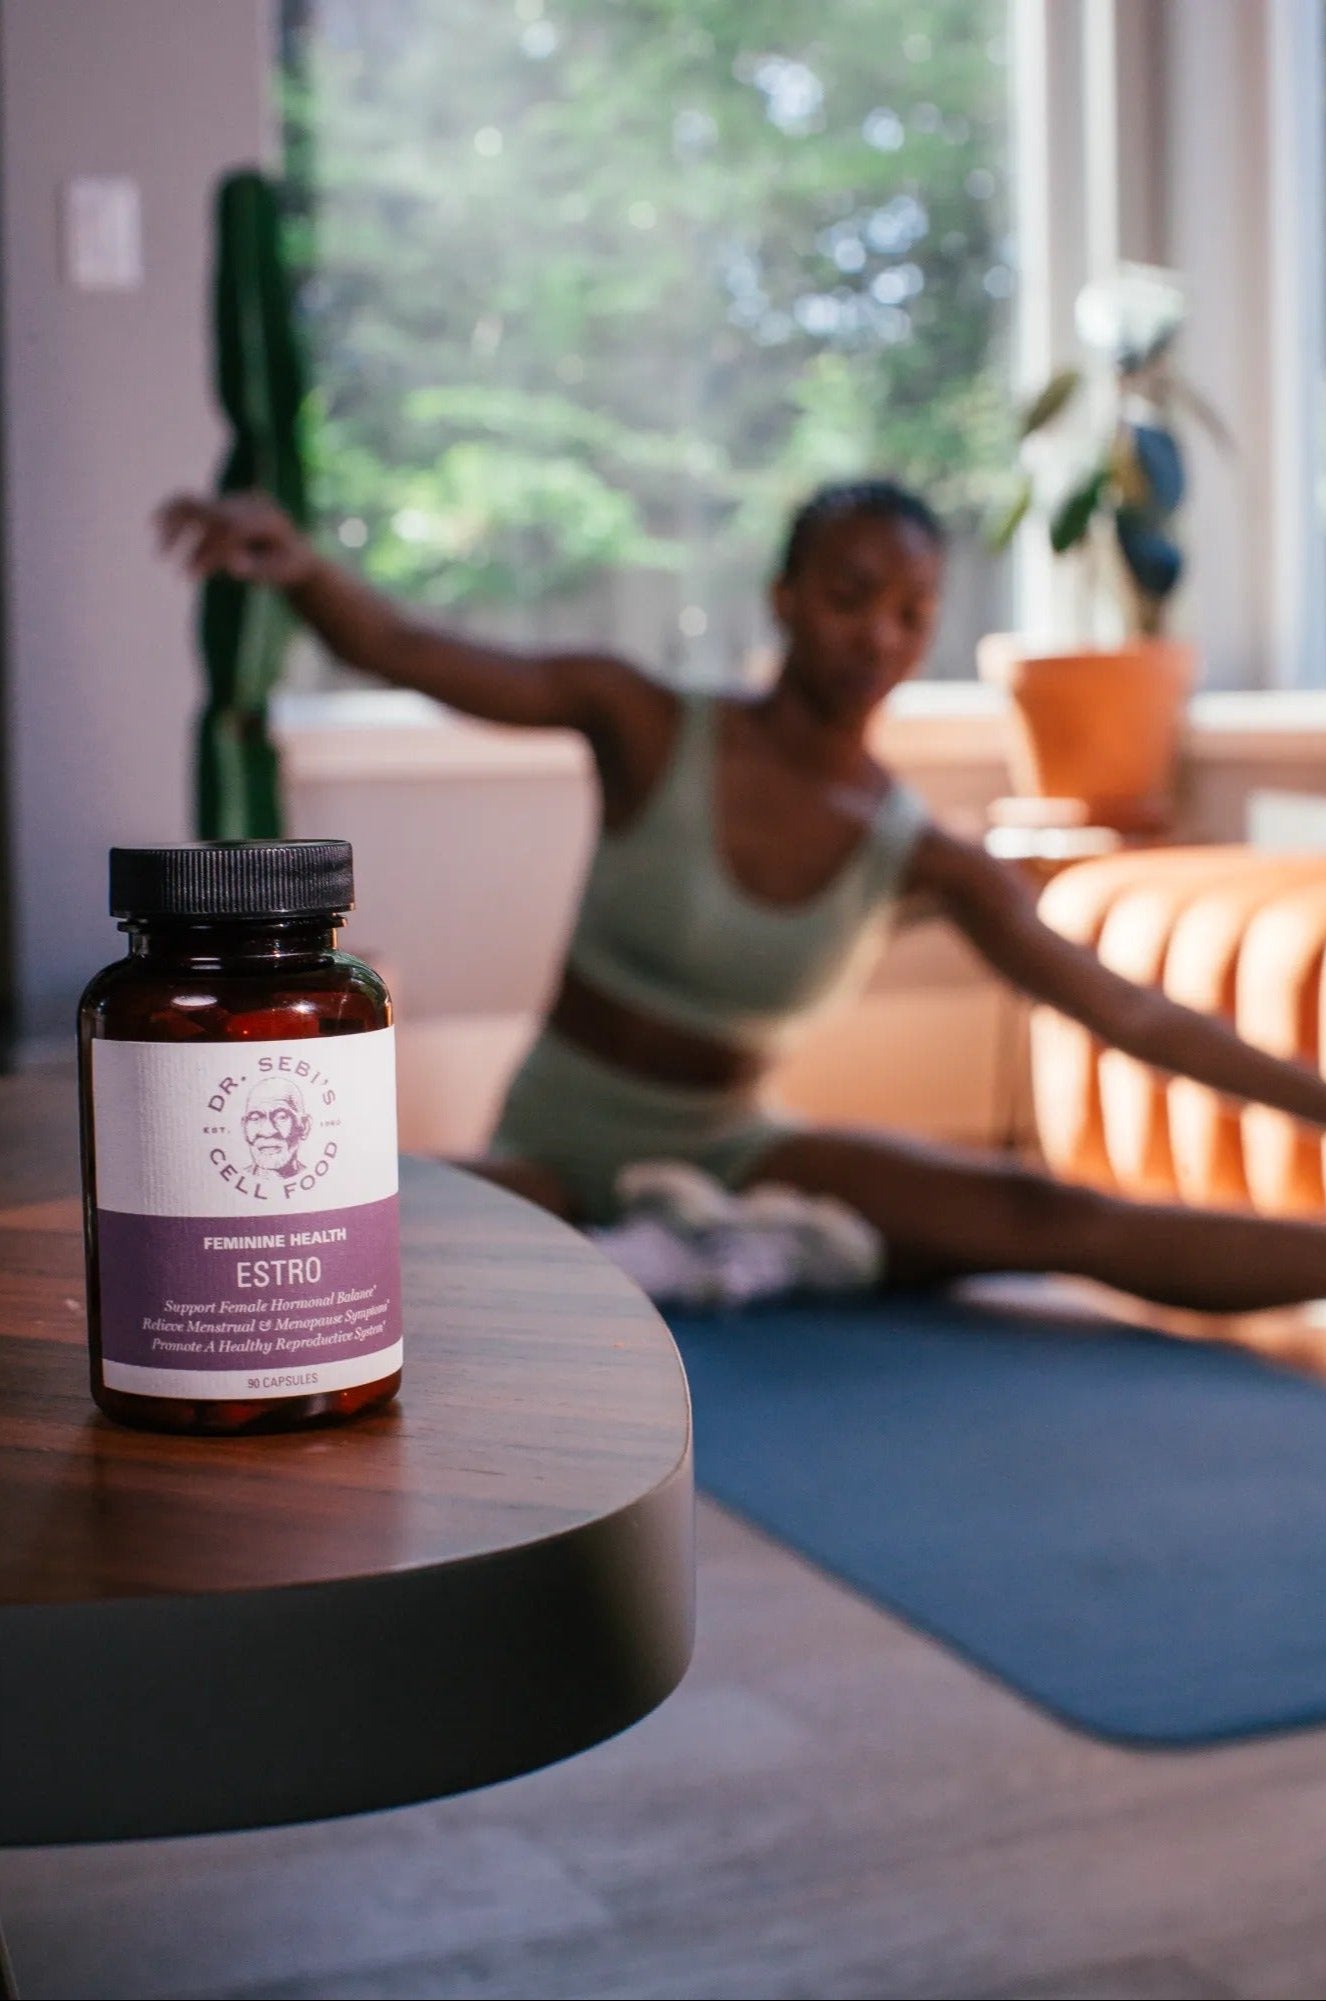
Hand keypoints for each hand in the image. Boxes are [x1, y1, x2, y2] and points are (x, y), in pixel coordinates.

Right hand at [154, 491, 317, 588]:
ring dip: (171, 523)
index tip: (188, 575)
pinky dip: (172, 514)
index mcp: (266, 519)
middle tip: (161, 558)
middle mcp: (247, 504)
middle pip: (208, 511)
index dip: (207, 550)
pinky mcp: (222, 503)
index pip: (230, 529)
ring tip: (159, 552)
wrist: (296, 550)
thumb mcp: (280, 573)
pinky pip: (191, 504)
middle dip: (182, 534)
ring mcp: (233, 500)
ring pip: (193, 503)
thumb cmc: (288, 566)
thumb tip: (231, 564)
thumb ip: (258, 569)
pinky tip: (154, 526)